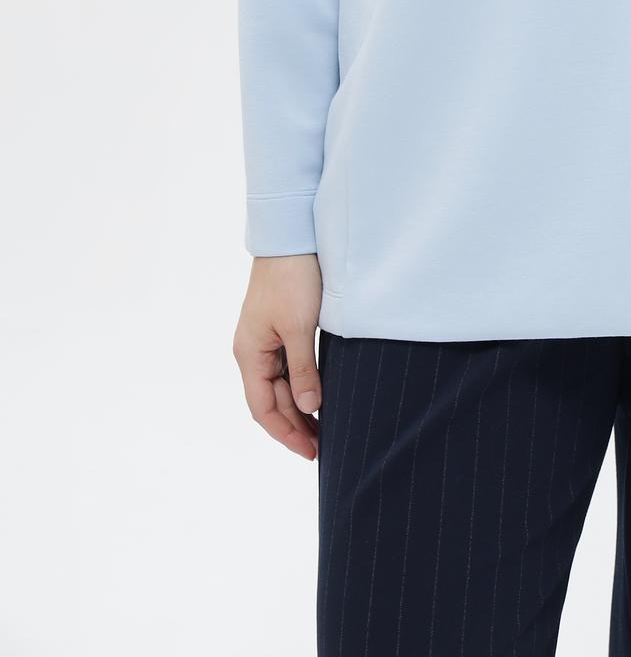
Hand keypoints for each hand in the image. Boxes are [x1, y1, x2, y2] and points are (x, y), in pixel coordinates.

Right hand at [233, 254, 324, 459]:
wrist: (291, 236)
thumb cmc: (292, 278)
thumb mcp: (299, 327)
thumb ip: (303, 371)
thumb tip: (308, 408)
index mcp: (249, 354)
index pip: (263, 408)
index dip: (286, 433)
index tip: (310, 452)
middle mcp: (252, 351)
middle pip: (270, 400)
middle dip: (294, 425)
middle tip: (323, 446)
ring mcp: (263, 340)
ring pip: (278, 386)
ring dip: (298, 408)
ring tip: (322, 429)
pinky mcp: (278, 329)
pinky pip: (285, 369)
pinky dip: (299, 386)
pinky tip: (316, 396)